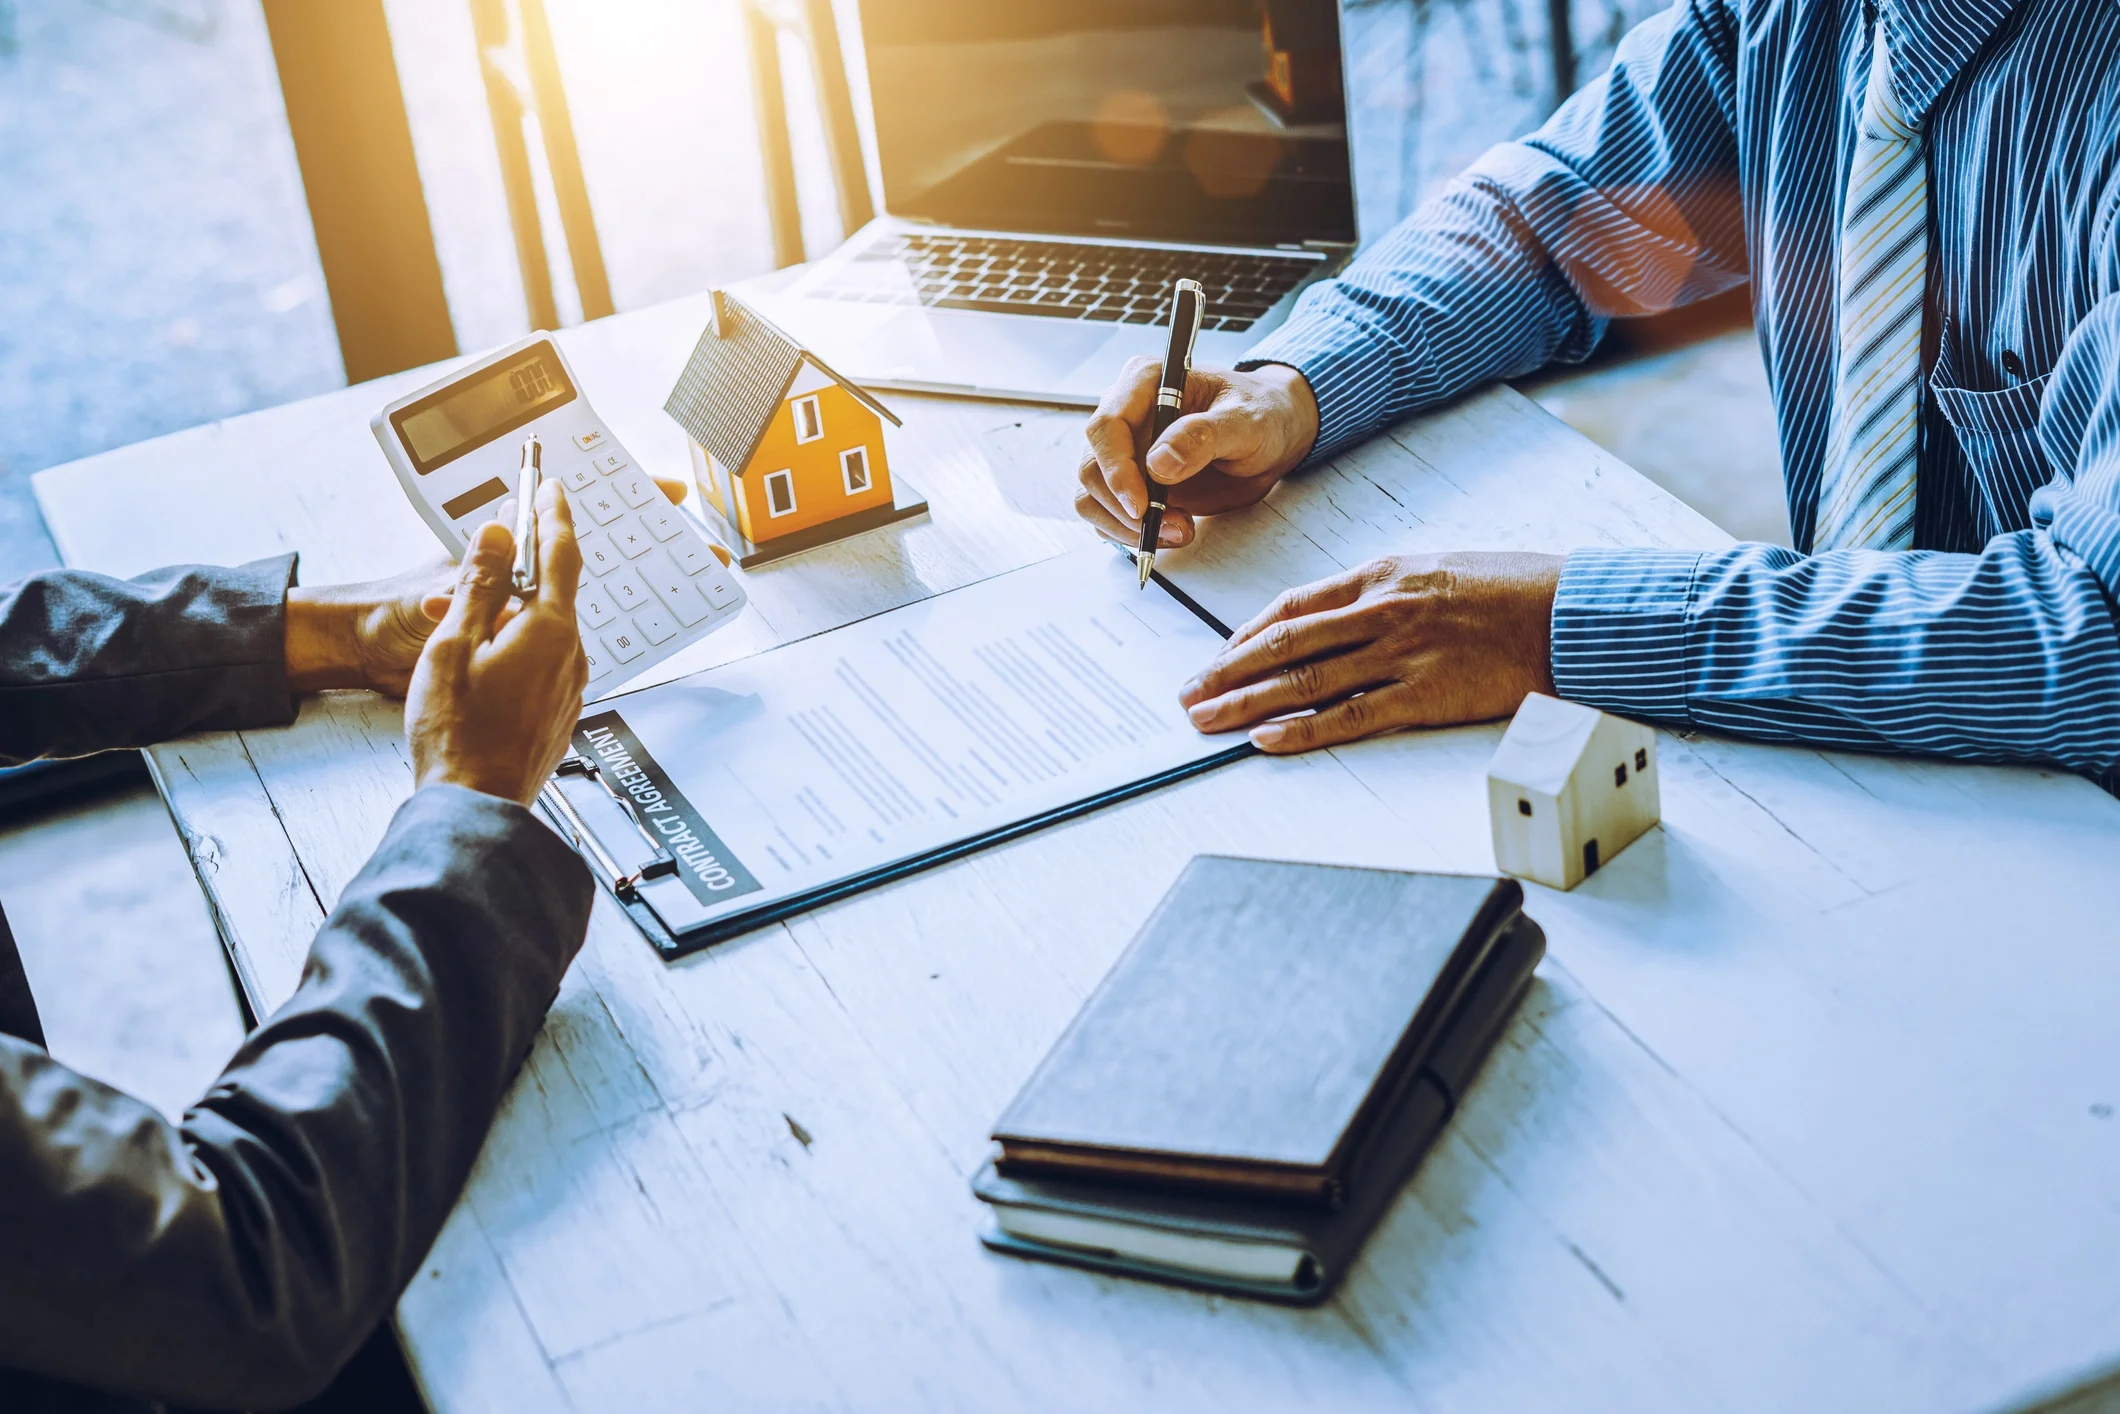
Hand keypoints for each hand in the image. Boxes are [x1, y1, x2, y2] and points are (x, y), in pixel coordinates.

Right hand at [283, 475, 686, 696]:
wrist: (474, 807)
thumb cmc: (457, 736)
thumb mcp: (452, 645)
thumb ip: (480, 585)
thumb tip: (499, 536)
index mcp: (550, 631)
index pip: (560, 554)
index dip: (552, 515)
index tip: (550, 486)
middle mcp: (572, 657)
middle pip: (553, 592)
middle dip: (529, 563)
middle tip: (506, 538)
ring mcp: (570, 688)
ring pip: (547, 631)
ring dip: (519, 611)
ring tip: (477, 609)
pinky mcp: (559, 713)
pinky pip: (545, 662)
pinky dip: (521, 645)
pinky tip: (489, 658)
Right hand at [1074, 360, 1319, 550]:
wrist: (1273, 437)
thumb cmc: (1261, 414)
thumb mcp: (1245, 421)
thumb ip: (1203, 436)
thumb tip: (1158, 463)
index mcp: (1146, 383)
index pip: (1107, 426)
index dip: (1116, 470)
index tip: (1141, 505)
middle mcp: (1126, 416)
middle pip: (1092, 467)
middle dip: (1125, 507)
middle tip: (1173, 526)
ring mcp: (1126, 452)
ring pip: (1092, 497)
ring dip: (1127, 526)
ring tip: (1179, 530)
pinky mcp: (1132, 484)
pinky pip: (1109, 515)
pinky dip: (1132, 534)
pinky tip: (1172, 531)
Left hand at [1178, 552, 1564, 753]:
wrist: (1572, 612)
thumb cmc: (1512, 592)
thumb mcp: (1437, 570)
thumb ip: (1384, 592)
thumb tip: (1339, 618)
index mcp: (1381, 575)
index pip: (1293, 607)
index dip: (1245, 635)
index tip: (1216, 657)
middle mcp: (1381, 610)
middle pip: (1282, 643)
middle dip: (1225, 671)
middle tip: (1188, 693)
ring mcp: (1401, 653)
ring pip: (1303, 681)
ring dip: (1245, 702)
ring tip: (1206, 720)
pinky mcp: (1425, 695)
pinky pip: (1349, 716)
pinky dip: (1300, 729)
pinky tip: (1265, 740)